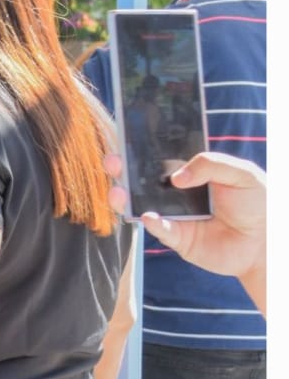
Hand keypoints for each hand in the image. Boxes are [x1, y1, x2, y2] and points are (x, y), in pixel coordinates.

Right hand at [105, 150, 265, 285]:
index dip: (144, 150)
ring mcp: (175, 216)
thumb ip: (211, 165)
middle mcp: (179, 194)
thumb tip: (176, 177)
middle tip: (113, 161)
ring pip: (143, 206)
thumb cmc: (258, 202)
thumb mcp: (241, 173)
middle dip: (125, 171)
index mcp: (193, 173)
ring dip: (126, 199)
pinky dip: (152, 223)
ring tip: (117, 192)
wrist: (265, 239)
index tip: (127, 139)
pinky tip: (148, 215)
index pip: (164, 158)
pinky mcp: (177, 238)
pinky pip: (160, 230)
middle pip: (145, 181)